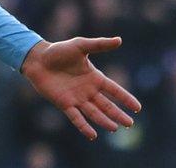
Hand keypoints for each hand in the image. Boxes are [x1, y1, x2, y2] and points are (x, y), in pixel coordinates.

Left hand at [21, 37, 141, 140]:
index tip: (137, 108)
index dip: (125, 98)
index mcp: (94, 77)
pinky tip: (93, 135)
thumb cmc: (58, 51)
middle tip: (129, 124)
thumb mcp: (80, 45)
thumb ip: (99, 44)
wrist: (37, 58)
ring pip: (93, 113)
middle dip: (118, 114)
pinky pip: (76, 117)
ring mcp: (76, 98)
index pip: (114, 90)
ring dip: (104, 121)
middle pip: (106, 105)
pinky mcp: (64, 103)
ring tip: (114, 128)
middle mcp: (87, 90)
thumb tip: (119, 40)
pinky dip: (83, 126)